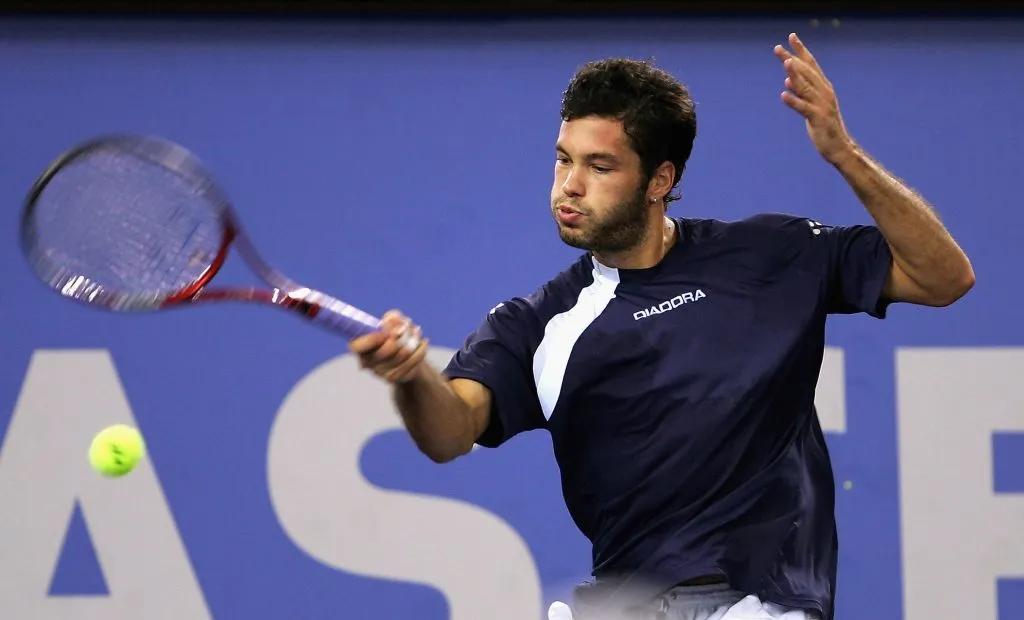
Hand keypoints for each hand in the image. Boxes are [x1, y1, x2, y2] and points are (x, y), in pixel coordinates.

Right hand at [349, 310, 428, 383]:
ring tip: (417, 332)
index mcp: (360, 347)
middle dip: (402, 334)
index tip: (386, 331)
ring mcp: (381, 373)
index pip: (357, 346)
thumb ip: (392, 318)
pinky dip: (420, 351)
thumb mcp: (392, 321)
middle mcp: (368, 362)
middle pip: (388, 348)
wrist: (405, 355)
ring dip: (414, 340)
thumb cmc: (393, 333)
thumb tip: (393, 320)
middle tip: (407, 326)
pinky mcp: (397, 378)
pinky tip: (422, 343)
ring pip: (403, 354)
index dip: (372, 339)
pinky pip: (413, 363)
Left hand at [774, 32, 854, 164]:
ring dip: (796, 75)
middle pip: (806, 72)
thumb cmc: (824, 126)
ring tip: (785, 63)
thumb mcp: (812, 105)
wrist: (839, 147)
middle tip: (777, 48)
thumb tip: (788, 79)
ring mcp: (822, 105)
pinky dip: (794, 101)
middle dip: (792, 59)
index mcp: (823, 88)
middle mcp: (824, 93)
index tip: (791, 36)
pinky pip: (804, 108)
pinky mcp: (818, 119)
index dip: (801, 50)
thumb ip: (802, 91)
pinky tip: (783, 95)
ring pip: (806, 87)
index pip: (811, 64)